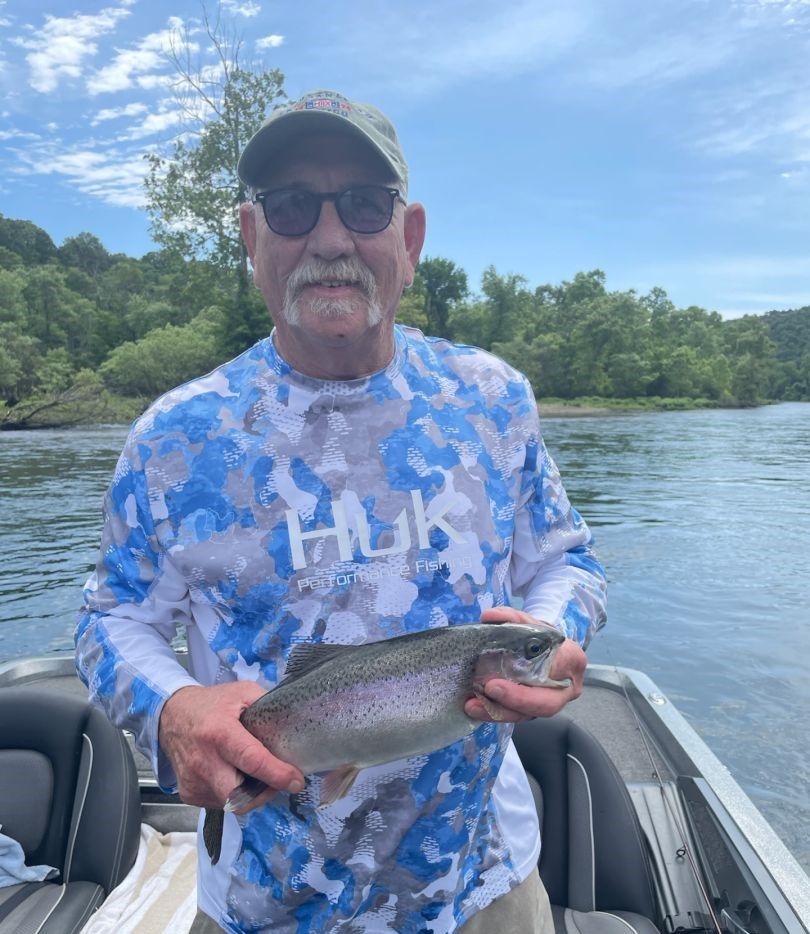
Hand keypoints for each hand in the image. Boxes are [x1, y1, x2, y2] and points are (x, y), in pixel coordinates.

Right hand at [158, 682, 304, 812]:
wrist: (171, 715)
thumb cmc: (212, 704)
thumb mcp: (242, 693)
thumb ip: (267, 705)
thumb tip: (294, 721)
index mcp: (220, 733)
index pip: (252, 761)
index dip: (277, 774)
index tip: (296, 781)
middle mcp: (204, 761)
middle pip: (238, 795)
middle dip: (263, 794)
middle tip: (276, 782)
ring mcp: (193, 781)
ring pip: (231, 803)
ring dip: (249, 795)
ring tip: (255, 775)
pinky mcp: (188, 793)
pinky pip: (219, 803)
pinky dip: (233, 795)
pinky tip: (234, 776)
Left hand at [464, 607, 585, 722]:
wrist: (546, 650)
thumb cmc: (540, 636)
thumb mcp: (528, 621)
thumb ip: (510, 617)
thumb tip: (488, 617)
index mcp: (572, 660)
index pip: (559, 669)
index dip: (539, 673)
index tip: (502, 678)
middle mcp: (567, 688)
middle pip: (545, 703)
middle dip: (515, 700)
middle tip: (488, 689)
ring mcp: (551, 703)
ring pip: (528, 715)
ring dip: (498, 712)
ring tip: (472, 704)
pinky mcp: (534, 711)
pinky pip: (516, 717)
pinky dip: (494, 713)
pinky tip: (475, 707)